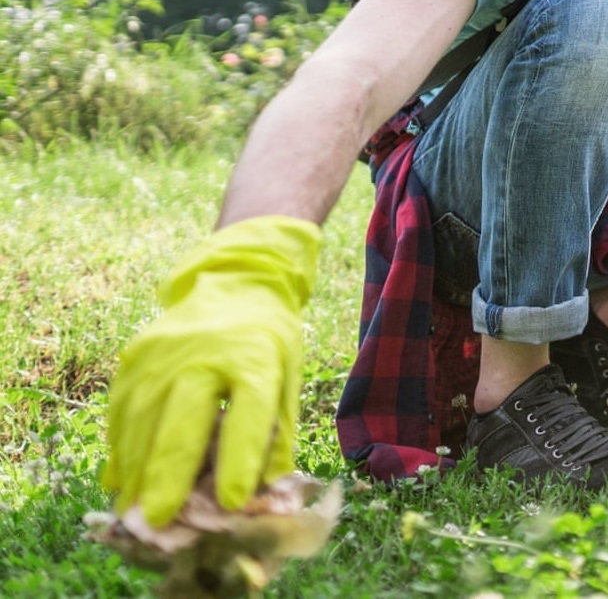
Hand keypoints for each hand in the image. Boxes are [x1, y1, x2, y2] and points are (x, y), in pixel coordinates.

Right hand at [104, 215, 320, 526]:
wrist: (235, 282)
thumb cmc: (269, 339)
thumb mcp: (289, 375)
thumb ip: (278, 431)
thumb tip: (268, 490)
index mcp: (253, 357)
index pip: (249, 412)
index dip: (241, 459)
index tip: (233, 503)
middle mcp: (202, 355)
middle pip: (181, 421)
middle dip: (169, 475)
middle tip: (161, 521)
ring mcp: (160, 355)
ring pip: (142, 423)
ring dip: (138, 473)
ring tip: (138, 515)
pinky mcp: (133, 357)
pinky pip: (122, 413)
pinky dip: (122, 450)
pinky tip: (125, 481)